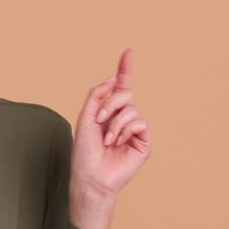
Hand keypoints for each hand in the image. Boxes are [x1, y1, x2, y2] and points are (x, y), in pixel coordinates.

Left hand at [72, 48, 150, 201]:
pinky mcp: (143, 141)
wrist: (91, 176)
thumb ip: (97, 95)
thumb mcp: (85, 117)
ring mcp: (133, 130)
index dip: (124, 69)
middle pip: (125, 94)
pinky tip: (118, 143)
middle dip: (111, 104)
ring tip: (108, 139)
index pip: (119, 87)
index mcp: (108, 112)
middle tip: (100, 120)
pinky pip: (140, 123)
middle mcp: (122, 118)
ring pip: (131, 109)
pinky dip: (126, 131)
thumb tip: (113, 80)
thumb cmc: (85, 152)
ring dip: (115, 123)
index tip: (128, 52)